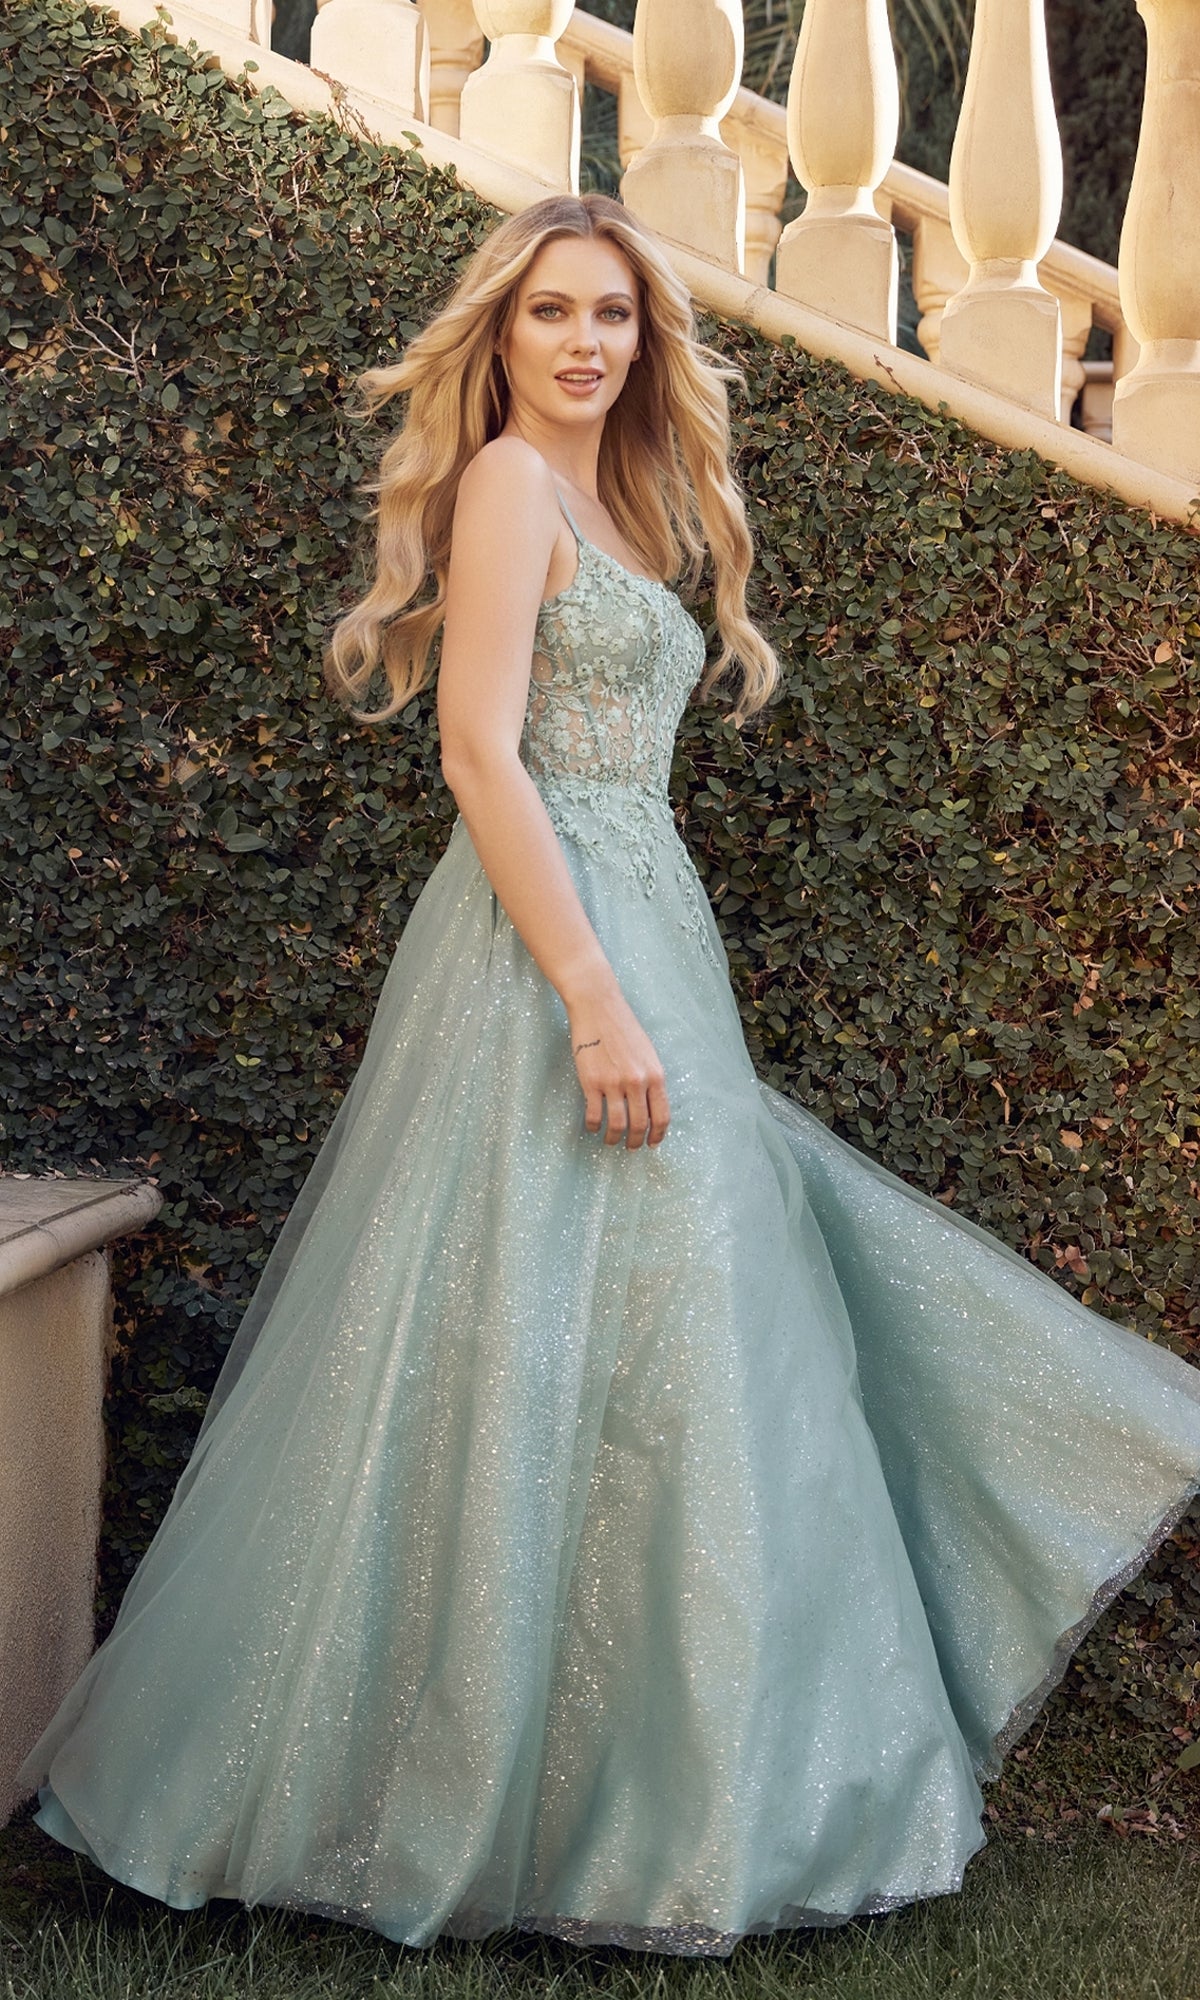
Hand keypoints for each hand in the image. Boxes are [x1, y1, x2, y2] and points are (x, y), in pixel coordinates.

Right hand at [567, 987, 669, 1149]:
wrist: (599, 1008)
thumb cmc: (624, 1028)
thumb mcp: (648, 1054)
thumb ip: (650, 1080)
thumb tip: (650, 1107)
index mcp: (655, 1075)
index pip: (661, 1116)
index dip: (657, 1135)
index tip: (652, 1143)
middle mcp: (637, 1082)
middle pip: (639, 1125)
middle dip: (636, 1141)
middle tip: (631, 1147)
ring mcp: (614, 1083)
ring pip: (617, 1124)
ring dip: (614, 1138)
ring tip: (611, 1140)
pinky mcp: (591, 1082)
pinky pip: (594, 1114)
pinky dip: (593, 1125)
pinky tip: (592, 1126)